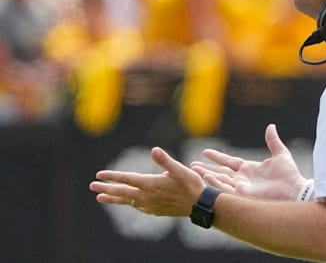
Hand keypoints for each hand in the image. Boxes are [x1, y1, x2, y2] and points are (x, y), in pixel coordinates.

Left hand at [89, 147, 205, 215]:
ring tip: (100, 198)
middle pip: (122, 192)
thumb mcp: (180, 169)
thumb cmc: (192, 185)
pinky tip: (127, 202)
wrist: (200, 205)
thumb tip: (154, 149)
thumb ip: (165, 160)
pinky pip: (137, 207)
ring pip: (127, 201)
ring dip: (113, 198)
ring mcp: (150, 205)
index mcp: (150, 184)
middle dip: (106, 188)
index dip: (112, 176)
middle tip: (91, 186)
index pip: (127, 179)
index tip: (99, 174)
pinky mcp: (155, 211)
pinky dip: (128, 203)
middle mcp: (147, 196)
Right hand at [191, 124, 307, 200]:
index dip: (217, 157)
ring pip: (219, 180)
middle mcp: (243, 179)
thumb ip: (273, 141)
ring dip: (206, 175)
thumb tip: (271, 126)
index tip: (205, 152)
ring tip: (193, 170)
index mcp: (249, 169)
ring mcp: (241, 188)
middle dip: (205, 169)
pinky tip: (205, 178)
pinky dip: (215, 183)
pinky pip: (225, 189)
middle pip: (220, 172)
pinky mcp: (242, 195)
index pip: (229, 162)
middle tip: (191, 165)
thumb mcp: (280, 154)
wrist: (295, 190)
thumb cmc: (290, 176)